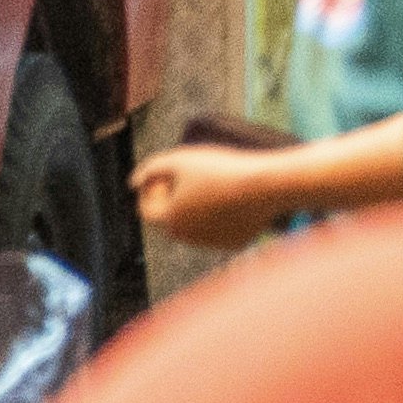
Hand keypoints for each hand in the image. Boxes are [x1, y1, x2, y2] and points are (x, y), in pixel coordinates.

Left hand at [135, 144, 311, 252]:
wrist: (269, 185)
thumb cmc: (224, 169)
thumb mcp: (181, 159)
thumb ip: (150, 168)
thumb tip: (132, 182)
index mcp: (169, 220)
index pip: (146, 208)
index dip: (153, 187)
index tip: (173, 172)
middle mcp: (186, 238)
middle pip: (171, 216)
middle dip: (177, 197)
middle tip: (199, 175)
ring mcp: (211, 243)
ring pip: (196, 223)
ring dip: (199, 206)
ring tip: (220, 183)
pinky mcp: (235, 243)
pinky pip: (221, 228)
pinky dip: (224, 215)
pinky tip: (238, 197)